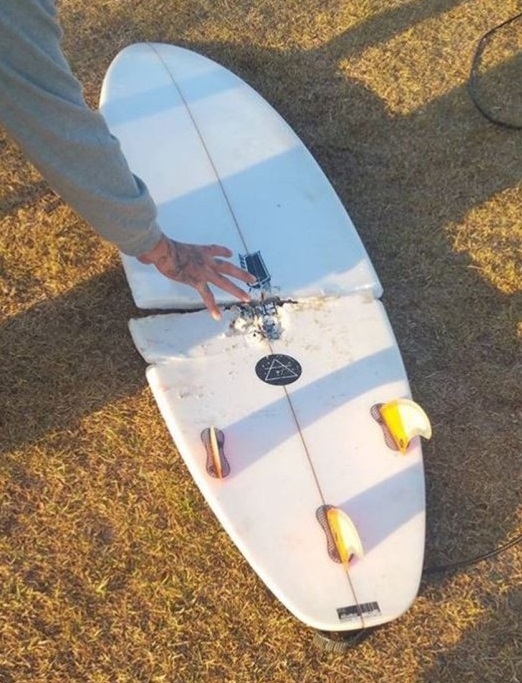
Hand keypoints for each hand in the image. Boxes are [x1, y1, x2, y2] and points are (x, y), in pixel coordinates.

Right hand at [137, 235, 255, 319]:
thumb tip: (144, 256)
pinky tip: (218, 316)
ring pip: (225, 282)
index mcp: (200, 250)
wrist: (163, 250)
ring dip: (237, 291)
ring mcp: (203, 272)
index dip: (223, 252)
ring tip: (247, 298)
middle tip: (253, 279)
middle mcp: (206, 261)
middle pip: (228, 268)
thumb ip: (161, 251)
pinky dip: (212, 307)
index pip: (215, 250)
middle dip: (242, 274)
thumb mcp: (165, 246)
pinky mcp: (196, 281)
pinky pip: (207, 296)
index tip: (230, 254)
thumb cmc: (160, 247)